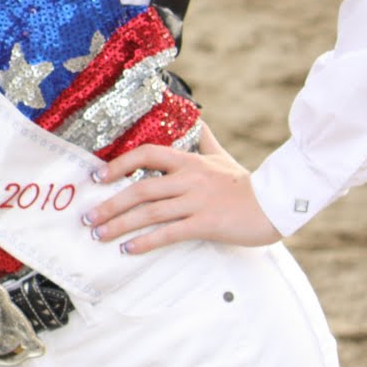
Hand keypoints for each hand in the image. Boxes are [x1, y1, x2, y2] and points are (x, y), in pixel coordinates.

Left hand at [81, 124, 281, 254]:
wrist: (278, 204)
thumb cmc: (245, 182)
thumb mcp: (220, 156)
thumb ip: (203, 139)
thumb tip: (195, 118)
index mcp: (188, 161)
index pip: (146, 154)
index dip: (119, 164)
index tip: (97, 177)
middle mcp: (188, 179)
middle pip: (140, 189)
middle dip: (110, 204)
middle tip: (88, 217)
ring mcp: (197, 202)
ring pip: (150, 212)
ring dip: (120, 224)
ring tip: (100, 234)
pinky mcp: (207, 224)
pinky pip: (169, 233)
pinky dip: (146, 242)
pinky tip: (129, 249)